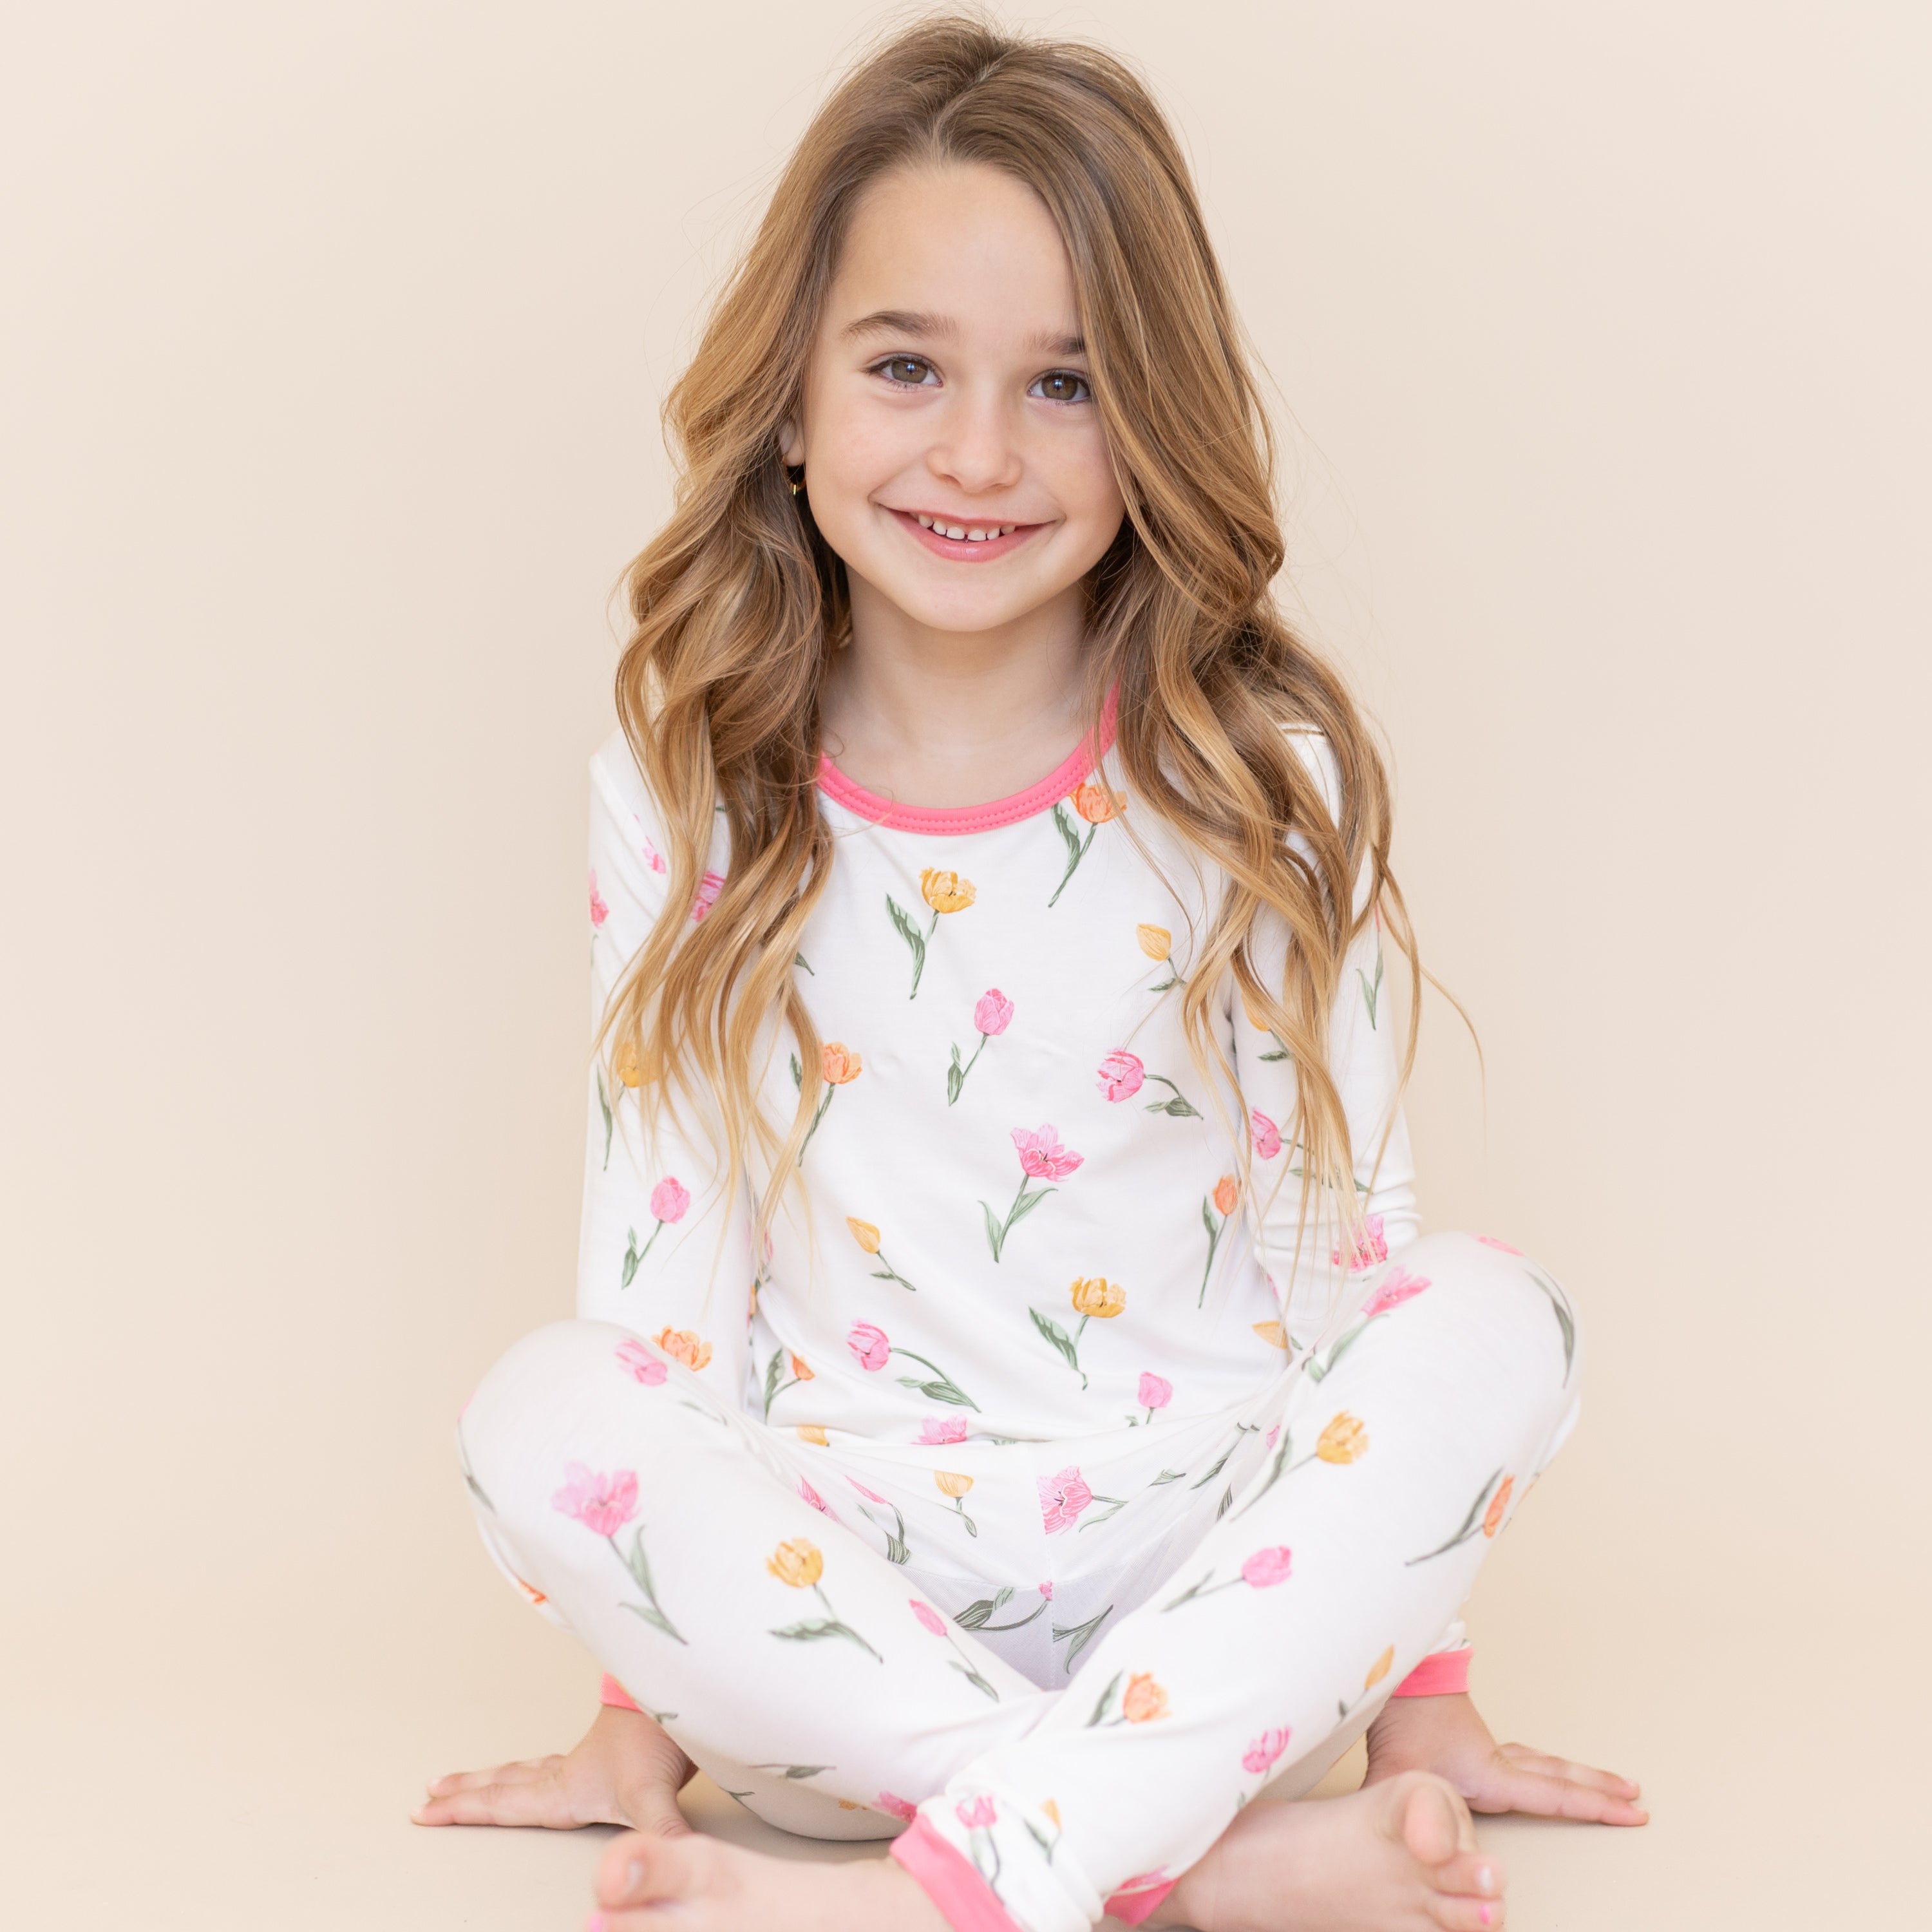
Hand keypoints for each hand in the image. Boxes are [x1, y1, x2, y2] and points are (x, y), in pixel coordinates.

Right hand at [412, 1702, 696, 1833]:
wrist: (683, 1692)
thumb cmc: (663, 1736)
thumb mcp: (656, 1795)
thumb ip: (659, 1837)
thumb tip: (667, 1869)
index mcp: (567, 1789)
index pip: (503, 1803)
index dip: (462, 1809)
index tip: (424, 1811)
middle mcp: (569, 1773)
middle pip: (505, 1782)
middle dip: (465, 1790)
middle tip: (429, 1791)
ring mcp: (587, 1758)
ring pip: (526, 1769)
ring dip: (494, 1775)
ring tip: (468, 1777)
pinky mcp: (605, 1751)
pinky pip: (552, 1761)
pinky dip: (532, 1767)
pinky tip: (544, 1767)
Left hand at [1365, 1691, 1646, 1825]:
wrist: (1391, 1672)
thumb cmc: (1396, 1718)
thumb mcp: (1397, 1777)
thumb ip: (1406, 1819)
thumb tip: (1417, 1852)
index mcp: (1489, 1773)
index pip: (1556, 1795)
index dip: (1597, 1806)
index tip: (1633, 1811)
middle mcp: (1494, 1759)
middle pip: (1559, 1774)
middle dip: (1599, 1786)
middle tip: (1633, 1793)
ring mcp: (1482, 1745)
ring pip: (1539, 1760)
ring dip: (1572, 1770)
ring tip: (1599, 1779)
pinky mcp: (1466, 1738)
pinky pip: (1517, 1755)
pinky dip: (1538, 1762)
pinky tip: (1531, 1765)